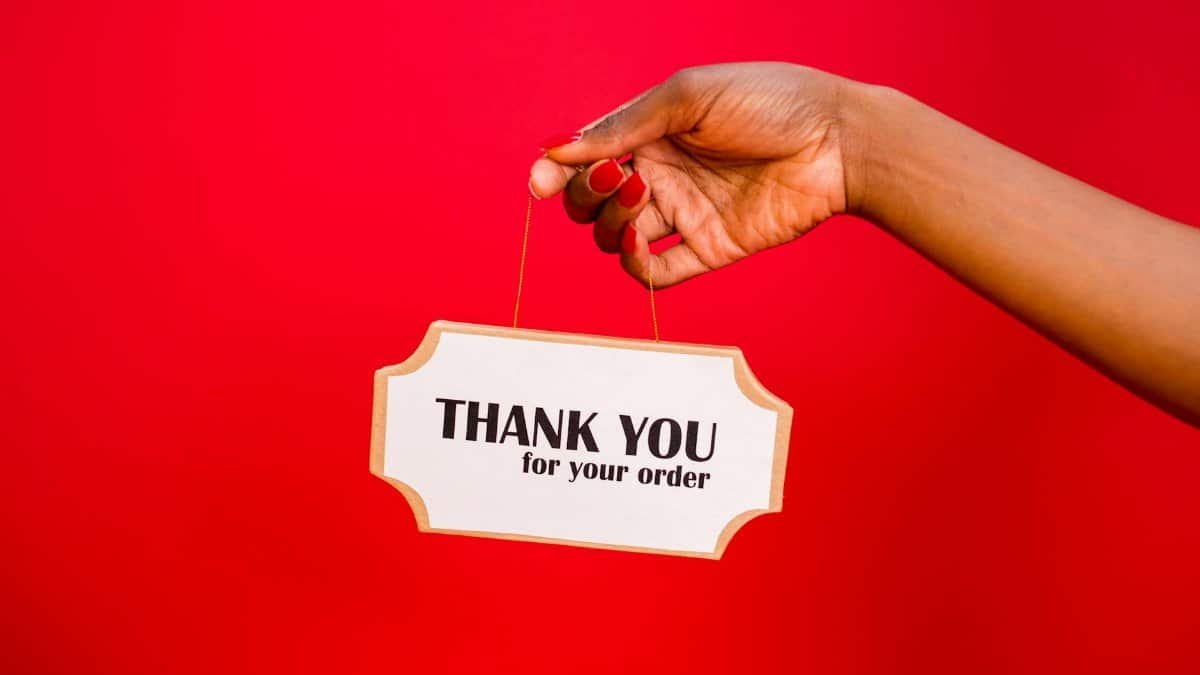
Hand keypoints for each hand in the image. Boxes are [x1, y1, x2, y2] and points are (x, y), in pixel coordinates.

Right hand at [529, 62, 852, 287]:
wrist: (838, 140)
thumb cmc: (770, 100)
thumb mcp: (688, 96)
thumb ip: (623, 126)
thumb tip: (557, 150)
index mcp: (650, 132)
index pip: (586, 158)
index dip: (556, 172)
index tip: (539, 181)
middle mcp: (661, 173)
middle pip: (592, 202)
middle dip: (586, 196)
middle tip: (616, 179)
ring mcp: (684, 213)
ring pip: (616, 237)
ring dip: (611, 225)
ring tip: (641, 199)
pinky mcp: (709, 247)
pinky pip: (657, 273)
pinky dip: (637, 269)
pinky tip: (639, 249)